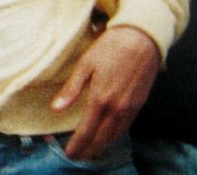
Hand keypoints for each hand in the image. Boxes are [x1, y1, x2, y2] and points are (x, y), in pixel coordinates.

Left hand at [51, 26, 159, 159]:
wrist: (141, 40)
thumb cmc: (109, 48)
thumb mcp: (85, 64)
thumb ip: (71, 89)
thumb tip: (55, 109)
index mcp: (100, 99)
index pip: (87, 132)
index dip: (77, 146)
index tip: (69, 154)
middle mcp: (117, 108)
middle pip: (102, 139)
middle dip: (89, 150)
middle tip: (78, 157)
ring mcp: (130, 108)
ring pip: (115, 136)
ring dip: (102, 146)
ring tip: (91, 151)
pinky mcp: (139, 104)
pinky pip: (126, 127)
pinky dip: (115, 136)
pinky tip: (109, 136)